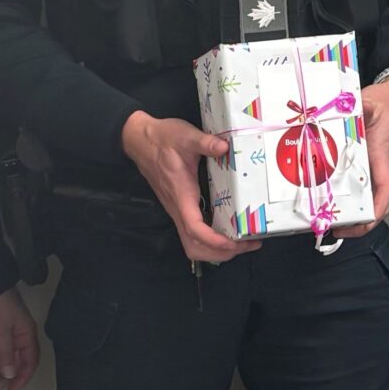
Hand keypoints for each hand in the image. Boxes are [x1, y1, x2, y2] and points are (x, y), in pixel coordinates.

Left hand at [0, 287, 40, 389]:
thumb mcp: (0, 332)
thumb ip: (5, 354)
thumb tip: (10, 374)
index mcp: (26, 335)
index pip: (29, 362)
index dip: (21, 378)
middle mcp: (19, 335)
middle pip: (14, 361)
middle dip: (2, 377)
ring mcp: (6, 332)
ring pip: (1, 356)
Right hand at [120, 111, 259, 264]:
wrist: (140, 140)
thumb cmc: (163, 139)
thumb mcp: (186, 136)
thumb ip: (205, 142)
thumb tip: (224, 148)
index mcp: (181, 195)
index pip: (194, 229)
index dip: (214, 240)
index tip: (235, 243)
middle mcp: (178, 208)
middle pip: (194, 246)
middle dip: (220, 253)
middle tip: (248, 245)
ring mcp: (178, 210)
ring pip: (192, 243)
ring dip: (216, 250)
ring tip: (242, 243)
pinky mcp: (180, 207)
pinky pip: (194, 233)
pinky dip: (211, 239)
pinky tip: (229, 230)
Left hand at [332, 74, 388, 238]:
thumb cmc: (388, 104)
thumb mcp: (371, 101)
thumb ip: (359, 105)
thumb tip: (348, 107)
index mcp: (379, 155)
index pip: (384, 188)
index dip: (376, 208)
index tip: (364, 221)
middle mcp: (376, 166)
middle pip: (373, 202)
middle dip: (358, 222)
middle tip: (334, 228)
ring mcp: (370, 166)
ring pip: (364, 197)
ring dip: (350, 213)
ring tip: (328, 222)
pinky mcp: (363, 163)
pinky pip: (355, 185)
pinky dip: (344, 196)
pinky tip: (328, 200)